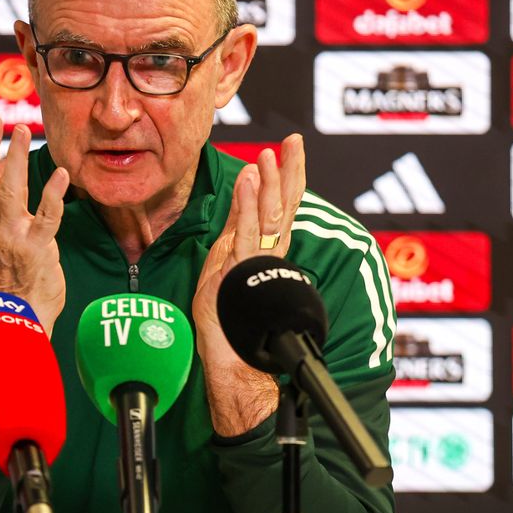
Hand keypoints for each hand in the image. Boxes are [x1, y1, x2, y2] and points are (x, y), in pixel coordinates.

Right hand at [0, 114, 69, 335]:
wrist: (22, 313)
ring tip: (22, 131)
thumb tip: (0, 163)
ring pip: (10, 192)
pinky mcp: (37, 249)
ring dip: (16, 160)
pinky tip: (62, 174)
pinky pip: (46, 218)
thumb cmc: (15, 271)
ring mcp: (13, 236)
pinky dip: (53, 195)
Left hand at [193, 134, 306, 436]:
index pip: (279, 212)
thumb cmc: (227, 334)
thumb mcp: (221, 279)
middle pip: (284, 209)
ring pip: (268, 217)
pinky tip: (251, 180)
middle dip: (290, 173)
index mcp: (263, 259)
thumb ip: (230, 250)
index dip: (288, 181)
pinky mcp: (242, 275)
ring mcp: (257, 267)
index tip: (290, 150)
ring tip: (268, 155)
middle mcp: (267, 260)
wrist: (234, 370)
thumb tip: (232, 224)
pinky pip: (246, 234)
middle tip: (291, 143)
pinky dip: (248, 204)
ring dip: (269, 183)